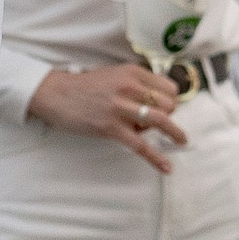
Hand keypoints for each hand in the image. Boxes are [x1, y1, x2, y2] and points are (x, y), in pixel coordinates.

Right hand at [27, 66, 186, 172]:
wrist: (56, 94)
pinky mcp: (111, 128)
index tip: (167, 106)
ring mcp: (121, 108)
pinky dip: (156, 158)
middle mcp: (130, 87)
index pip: (168, 87)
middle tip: (160, 121)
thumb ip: (135, 84)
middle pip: (168, 104)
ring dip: (175, 133)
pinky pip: (141, 146)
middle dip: (170, 114)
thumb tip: (157, 102)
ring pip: (161, 121)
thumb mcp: (114, 74)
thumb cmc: (85, 86)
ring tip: (181, 141)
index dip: (171, 98)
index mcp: (132, 72)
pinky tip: (167, 167)